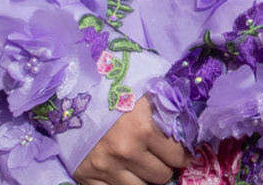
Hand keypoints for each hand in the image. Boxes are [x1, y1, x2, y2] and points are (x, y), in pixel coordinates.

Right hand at [73, 100, 187, 184]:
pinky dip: (123, 183)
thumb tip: (191, 131)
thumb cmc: (115, 88)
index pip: (179, 156)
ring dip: (145, 178)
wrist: (72, 91)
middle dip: (164, 167)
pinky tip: (124, 171)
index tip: (180, 153)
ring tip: (143, 164)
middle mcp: (126, 150)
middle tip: (160, 157)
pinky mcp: (86, 176)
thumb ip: (168, 112)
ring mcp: (105, 166)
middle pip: (162, 176)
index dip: (182, 155)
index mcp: (144, 127)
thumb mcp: (146, 92)